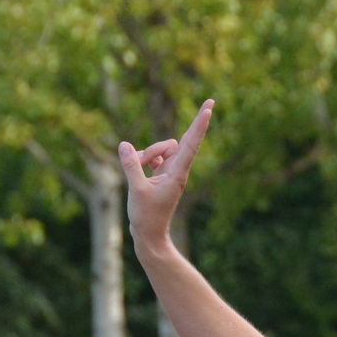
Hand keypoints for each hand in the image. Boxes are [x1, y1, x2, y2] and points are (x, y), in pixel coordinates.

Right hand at [118, 100, 213, 252]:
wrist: (149, 235)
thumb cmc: (146, 216)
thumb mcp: (135, 189)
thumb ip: (131, 165)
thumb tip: (124, 145)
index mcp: (177, 174)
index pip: (190, 144)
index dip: (198, 125)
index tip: (209, 109)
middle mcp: (177, 171)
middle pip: (182, 141)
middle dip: (192, 125)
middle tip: (211, 100)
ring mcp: (170, 172)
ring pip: (162, 148)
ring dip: (149, 153)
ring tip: (139, 169)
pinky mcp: (161, 175)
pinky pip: (154, 156)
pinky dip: (144, 159)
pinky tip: (138, 169)